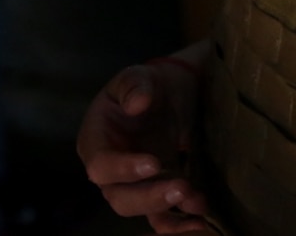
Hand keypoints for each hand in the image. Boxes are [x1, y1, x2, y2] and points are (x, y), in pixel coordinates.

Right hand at [78, 52, 212, 232]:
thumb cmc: (147, 85)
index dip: (124, 169)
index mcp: (95, 141)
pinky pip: (162, 215)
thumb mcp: (138, 75)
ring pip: (142, 209)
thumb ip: (134, 86)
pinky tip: (200, 219)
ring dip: (167, 209)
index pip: (101, 165)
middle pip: (120, 197)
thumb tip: (137, 103)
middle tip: (182, 187)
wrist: (170, 94)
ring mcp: (134, 184)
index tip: (153, 162)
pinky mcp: (157, 190)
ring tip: (197, 202)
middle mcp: (110, 170)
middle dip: (150, 197)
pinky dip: (179, 222)